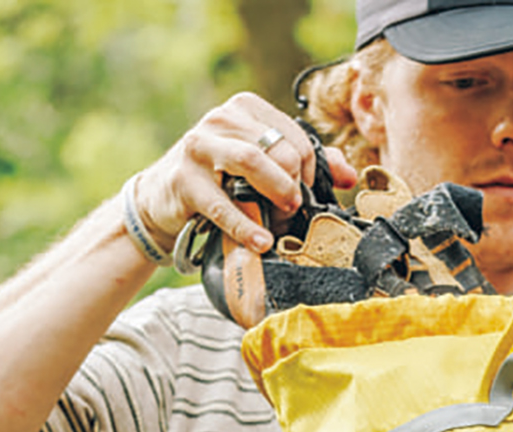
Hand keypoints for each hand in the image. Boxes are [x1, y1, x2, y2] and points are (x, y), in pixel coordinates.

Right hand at [128, 93, 357, 257]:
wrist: (164, 198)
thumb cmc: (220, 179)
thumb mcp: (261, 162)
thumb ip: (305, 163)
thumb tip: (348, 175)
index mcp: (245, 109)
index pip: (295, 135)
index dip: (309, 169)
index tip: (306, 192)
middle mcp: (220, 119)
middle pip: (278, 148)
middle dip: (295, 183)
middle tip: (296, 209)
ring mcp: (198, 146)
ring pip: (251, 160)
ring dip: (277, 192)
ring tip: (286, 216)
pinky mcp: (184, 180)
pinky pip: (222, 204)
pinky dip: (246, 226)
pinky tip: (262, 242)